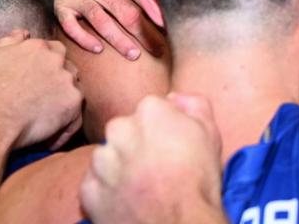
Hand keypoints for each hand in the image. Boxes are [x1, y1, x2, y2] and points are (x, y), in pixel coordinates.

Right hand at [0, 32, 81, 149]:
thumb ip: (7, 41)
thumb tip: (22, 33)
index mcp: (37, 47)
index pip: (51, 50)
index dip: (45, 65)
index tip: (37, 80)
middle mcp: (56, 59)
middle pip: (66, 67)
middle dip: (58, 80)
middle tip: (42, 100)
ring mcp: (67, 80)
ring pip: (74, 88)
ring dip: (64, 100)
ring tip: (47, 120)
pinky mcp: (72, 103)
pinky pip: (76, 116)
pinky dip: (66, 128)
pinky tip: (51, 141)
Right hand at [37, 0, 158, 58]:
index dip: (156, 13)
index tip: (167, 27)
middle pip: (126, 15)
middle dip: (144, 35)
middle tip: (156, 49)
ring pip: (102, 24)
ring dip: (119, 42)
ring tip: (133, 54)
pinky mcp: (63, 6)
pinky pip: (72, 28)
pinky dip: (84, 39)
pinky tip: (97, 48)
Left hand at [80, 93, 224, 223]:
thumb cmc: (198, 180)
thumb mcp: (210, 133)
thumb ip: (193, 104)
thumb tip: (174, 98)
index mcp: (150, 110)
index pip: (151, 110)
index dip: (162, 129)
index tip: (171, 146)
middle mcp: (120, 129)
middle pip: (125, 129)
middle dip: (136, 144)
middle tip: (155, 167)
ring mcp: (102, 160)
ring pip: (107, 156)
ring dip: (119, 167)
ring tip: (141, 186)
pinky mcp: (88, 190)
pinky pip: (94, 184)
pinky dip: (107, 191)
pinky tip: (127, 200)